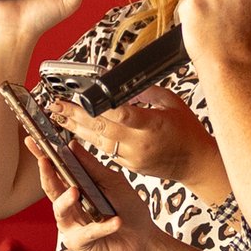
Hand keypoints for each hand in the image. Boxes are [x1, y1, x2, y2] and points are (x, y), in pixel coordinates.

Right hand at [35, 139, 161, 250]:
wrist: (143, 240)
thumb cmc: (128, 210)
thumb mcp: (113, 182)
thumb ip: (92, 166)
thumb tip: (72, 145)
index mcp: (75, 187)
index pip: (55, 170)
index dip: (42, 155)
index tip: (31, 141)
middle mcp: (69, 205)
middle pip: (51, 188)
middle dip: (46, 174)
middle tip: (44, 161)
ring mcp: (71, 224)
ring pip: (61, 210)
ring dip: (66, 200)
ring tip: (75, 192)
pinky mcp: (79, 243)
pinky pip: (87, 233)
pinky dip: (102, 227)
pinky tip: (116, 221)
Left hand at [62, 91, 214, 188]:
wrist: (195, 163)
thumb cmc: (187, 132)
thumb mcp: (172, 102)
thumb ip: (146, 92)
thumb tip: (123, 85)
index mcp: (154, 125)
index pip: (125, 114)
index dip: (102, 107)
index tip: (83, 98)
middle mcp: (140, 143)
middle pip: (102, 128)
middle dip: (76, 115)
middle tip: (56, 105)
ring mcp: (132, 157)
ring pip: (98, 141)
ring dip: (76, 128)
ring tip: (58, 117)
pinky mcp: (128, 165)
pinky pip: (105, 150)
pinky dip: (90, 139)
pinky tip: (76, 130)